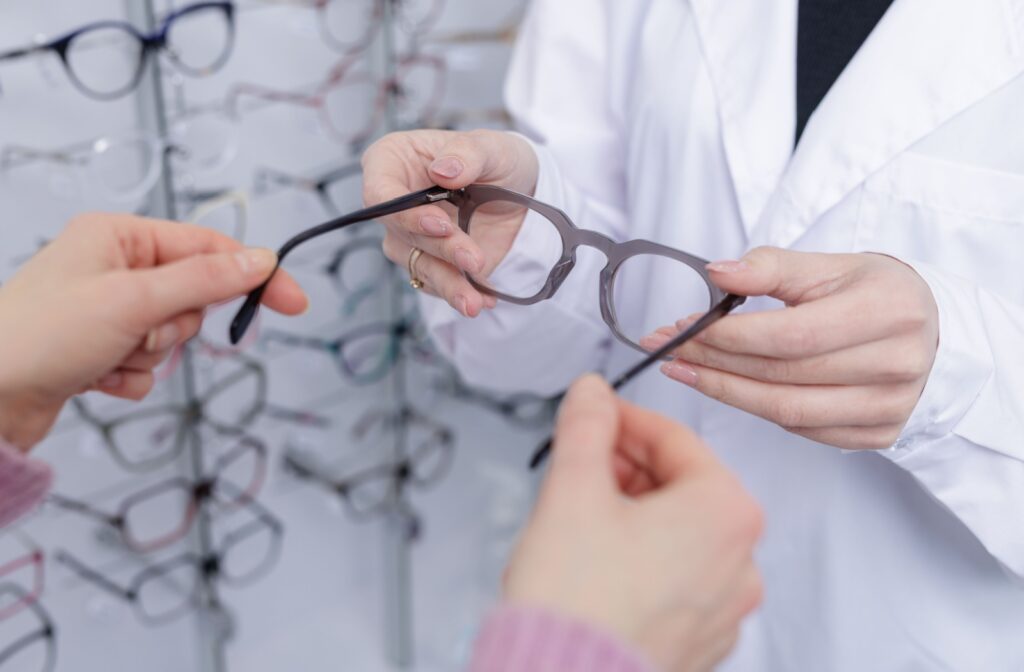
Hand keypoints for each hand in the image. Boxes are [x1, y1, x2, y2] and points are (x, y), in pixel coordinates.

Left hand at [0, 213, 307, 449]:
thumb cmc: (40, 336)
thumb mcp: (135, 300)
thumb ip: (205, 279)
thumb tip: (261, 260)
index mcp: (118, 236)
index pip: (208, 247)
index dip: (252, 275)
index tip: (293, 303)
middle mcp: (112, 266)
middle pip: (191, 296)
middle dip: (173, 325)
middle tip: (138, 333)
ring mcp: (104, 308)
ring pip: (171, 334)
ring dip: (149, 354)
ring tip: (105, 357)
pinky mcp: (97, 347)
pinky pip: (146, 363)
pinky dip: (130, 376)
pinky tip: (95, 378)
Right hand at [361, 129, 537, 316]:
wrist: (524, 195)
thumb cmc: (498, 159)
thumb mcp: (492, 147)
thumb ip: (467, 153)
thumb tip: (443, 171)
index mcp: (393, 161)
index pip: (378, 192)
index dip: (404, 213)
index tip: (440, 225)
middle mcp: (395, 202)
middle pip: (401, 233)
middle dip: (441, 249)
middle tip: (474, 259)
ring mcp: (410, 235)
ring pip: (417, 264)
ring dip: (447, 283)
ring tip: (474, 300)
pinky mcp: (431, 262)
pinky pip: (436, 283)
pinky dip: (459, 293)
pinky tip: (483, 297)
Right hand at [504, 375, 762, 671]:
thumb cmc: (577, 602)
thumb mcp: (573, 489)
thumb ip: (586, 426)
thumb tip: (592, 394)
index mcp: (725, 512)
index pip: (674, 439)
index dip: (623, 419)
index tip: (595, 415)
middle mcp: (740, 561)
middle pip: (681, 485)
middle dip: (628, 468)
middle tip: (582, 464)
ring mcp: (725, 607)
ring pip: (680, 532)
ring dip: (634, 511)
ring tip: (583, 516)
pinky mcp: (701, 639)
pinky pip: (678, 577)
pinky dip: (645, 558)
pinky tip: (600, 562)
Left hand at [642, 247, 938, 449]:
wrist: (931, 330)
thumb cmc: (874, 293)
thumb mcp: (831, 265)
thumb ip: (773, 267)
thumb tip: (717, 272)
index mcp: (889, 311)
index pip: (791, 334)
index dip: (729, 335)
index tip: (683, 325)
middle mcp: (897, 365)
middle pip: (783, 375)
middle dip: (713, 362)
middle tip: (667, 347)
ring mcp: (891, 406)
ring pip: (786, 410)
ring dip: (724, 392)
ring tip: (682, 371)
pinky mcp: (880, 434)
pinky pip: (802, 429)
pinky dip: (758, 409)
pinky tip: (728, 388)